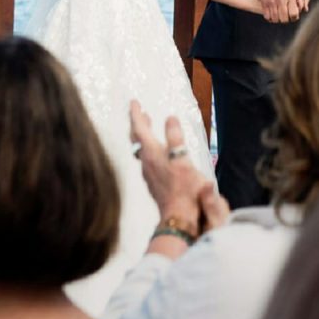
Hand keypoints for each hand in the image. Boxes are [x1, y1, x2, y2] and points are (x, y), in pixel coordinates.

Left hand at [129, 102, 211, 229]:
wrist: (179, 215)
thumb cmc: (184, 189)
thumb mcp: (183, 159)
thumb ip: (175, 137)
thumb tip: (170, 118)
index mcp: (152, 153)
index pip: (140, 129)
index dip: (136, 114)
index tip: (134, 102)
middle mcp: (146, 162)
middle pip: (137, 139)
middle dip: (138, 123)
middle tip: (141, 111)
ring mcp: (148, 172)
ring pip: (141, 148)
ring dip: (144, 135)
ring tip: (149, 126)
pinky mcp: (153, 181)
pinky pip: (147, 158)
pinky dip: (149, 146)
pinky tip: (156, 150)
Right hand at [257, 0, 304, 23]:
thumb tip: (306, 8)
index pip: (294, 14)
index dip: (294, 17)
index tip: (293, 16)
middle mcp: (281, 0)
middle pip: (284, 18)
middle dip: (286, 20)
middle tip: (286, 17)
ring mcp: (272, 2)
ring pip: (275, 19)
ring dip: (278, 19)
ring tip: (279, 17)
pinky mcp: (264, 3)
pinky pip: (267, 16)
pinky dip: (270, 18)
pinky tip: (272, 15)